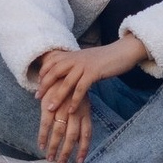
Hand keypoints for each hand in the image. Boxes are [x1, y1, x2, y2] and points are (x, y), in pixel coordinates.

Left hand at [35, 37, 148, 162]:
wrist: (124, 51)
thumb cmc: (107, 58)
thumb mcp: (88, 58)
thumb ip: (77, 64)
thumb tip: (69, 73)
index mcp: (74, 54)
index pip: (52, 61)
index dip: (43, 71)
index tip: (38, 83)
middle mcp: (76, 58)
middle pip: (54, 71)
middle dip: (45, 85)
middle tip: (37, 97)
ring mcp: (85, 65)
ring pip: (66, 82)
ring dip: (57, 96)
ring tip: (50, 108)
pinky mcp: (94, 72)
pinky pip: (81, 88)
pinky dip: (75, 100)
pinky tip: (71, 110)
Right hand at [39, 91, 91, 162]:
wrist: (60, 71)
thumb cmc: (71, 91)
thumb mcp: (82, 104)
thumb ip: (81, 122)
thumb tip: (80, 141)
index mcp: (85, 112)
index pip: (87, 133)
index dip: (84, 148)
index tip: (80, 160)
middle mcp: (75, 112)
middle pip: (72, 136)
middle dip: (67, 152)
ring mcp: (62, 109)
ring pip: (59, 132)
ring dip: (54, 147)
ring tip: (50, 158)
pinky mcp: (49, 106)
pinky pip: (46, 124)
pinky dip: (43, 136)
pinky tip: (41, 145)